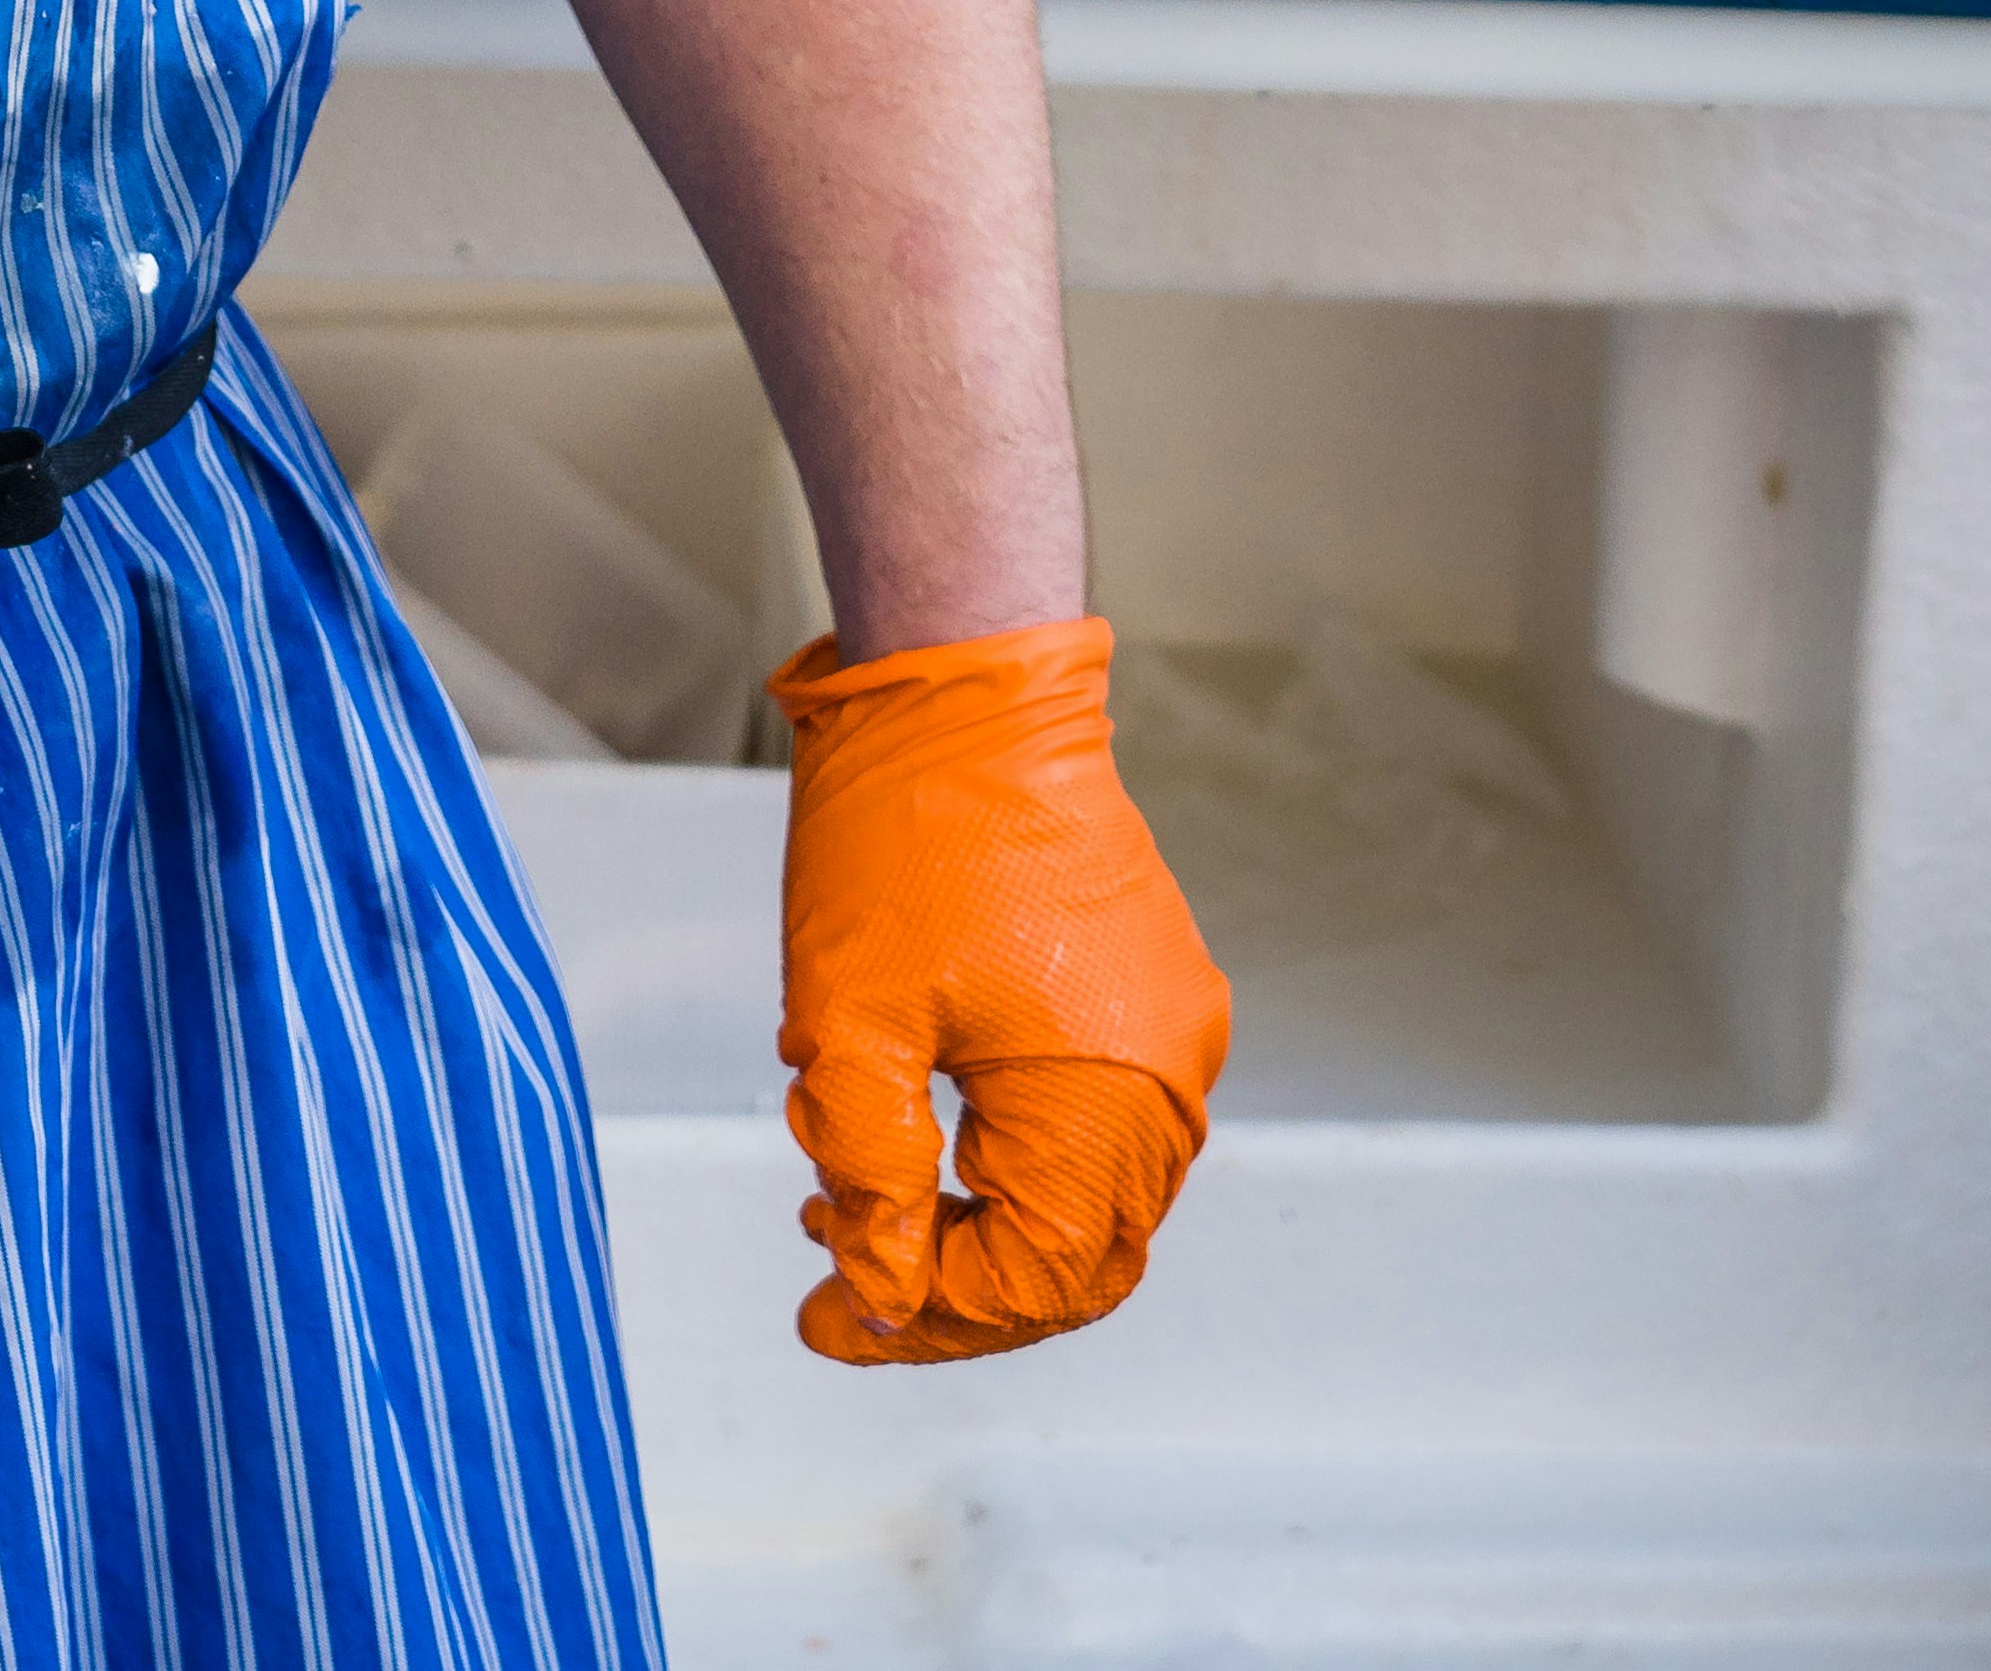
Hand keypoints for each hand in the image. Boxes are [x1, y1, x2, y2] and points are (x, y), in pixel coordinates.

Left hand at [770, 619, 1227, 1364]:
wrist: (959, 673)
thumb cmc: (900, 828)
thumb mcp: (850, 1018)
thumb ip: (870, 1175)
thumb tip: (881, 1296)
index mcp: (1110, 1093)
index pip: (1033, 1279)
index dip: (922, 1317)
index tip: (820, 1314)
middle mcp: (1168, 1073)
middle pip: (1074, 1256)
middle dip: (950, 1283)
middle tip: (837, 1274)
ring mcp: (1169, 1025)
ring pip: (1086, 1193)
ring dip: (975, 1221)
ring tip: (847, 1193)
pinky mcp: (1148, 983)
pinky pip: (1095, 1117)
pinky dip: (1008, 1152)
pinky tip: (909, 1124)